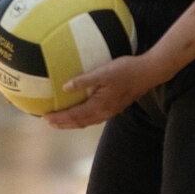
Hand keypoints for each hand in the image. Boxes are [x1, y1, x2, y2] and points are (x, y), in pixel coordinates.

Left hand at [43, 54, 165, 128]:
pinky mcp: (115, 107)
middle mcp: (104, 112)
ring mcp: (110, 111)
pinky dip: (82, 117)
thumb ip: (84, 80)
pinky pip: (94, 117)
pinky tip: (81, 111)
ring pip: (87, 121)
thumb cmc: (126, 70)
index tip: (45, 118)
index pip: (74, 116)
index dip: (59, 118)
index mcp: (99, 106)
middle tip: (48, 123)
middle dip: (63, 124)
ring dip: (72, 122)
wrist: (149, 72)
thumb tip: (64, 87)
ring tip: (60, 121)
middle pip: (79, 123)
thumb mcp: (104, 72)